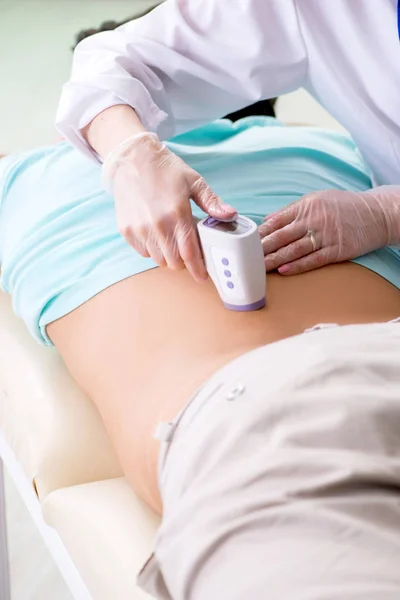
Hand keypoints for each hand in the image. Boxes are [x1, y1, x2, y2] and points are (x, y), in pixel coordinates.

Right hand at [103, 132, 236, 281]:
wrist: (132, 159)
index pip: (189, 253)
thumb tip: (230, 216)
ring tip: (172, 239)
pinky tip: (157, 234)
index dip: (197, 269)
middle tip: (189, 251)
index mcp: (177, 213)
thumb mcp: (194, 181)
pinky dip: (152, 249)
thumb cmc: (165, 169)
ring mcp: (139, 229)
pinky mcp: (126, 230)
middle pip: (174, 262)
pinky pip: (143, 252)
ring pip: (158, 259)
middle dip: (184, 262)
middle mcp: (156, 225)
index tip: (203, 276)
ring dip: (168, 255)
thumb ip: (212, 202)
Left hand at [259, 187, 399, 275]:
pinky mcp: (338, 250)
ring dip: (275, 260)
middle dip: (262, 249)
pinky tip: (284, 271)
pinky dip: (298, 266)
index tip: (245, 243)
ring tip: (259, 268)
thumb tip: (267, 221)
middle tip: (245, 259)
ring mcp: (326, 235)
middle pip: (282, 236)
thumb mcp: (317, 199)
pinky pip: (314, 259)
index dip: (260, 234)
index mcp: (306, 206)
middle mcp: (314, 220)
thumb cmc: (343, 206)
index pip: (277, 221)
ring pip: (295, 250)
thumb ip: (291, 210)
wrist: (376, 213)